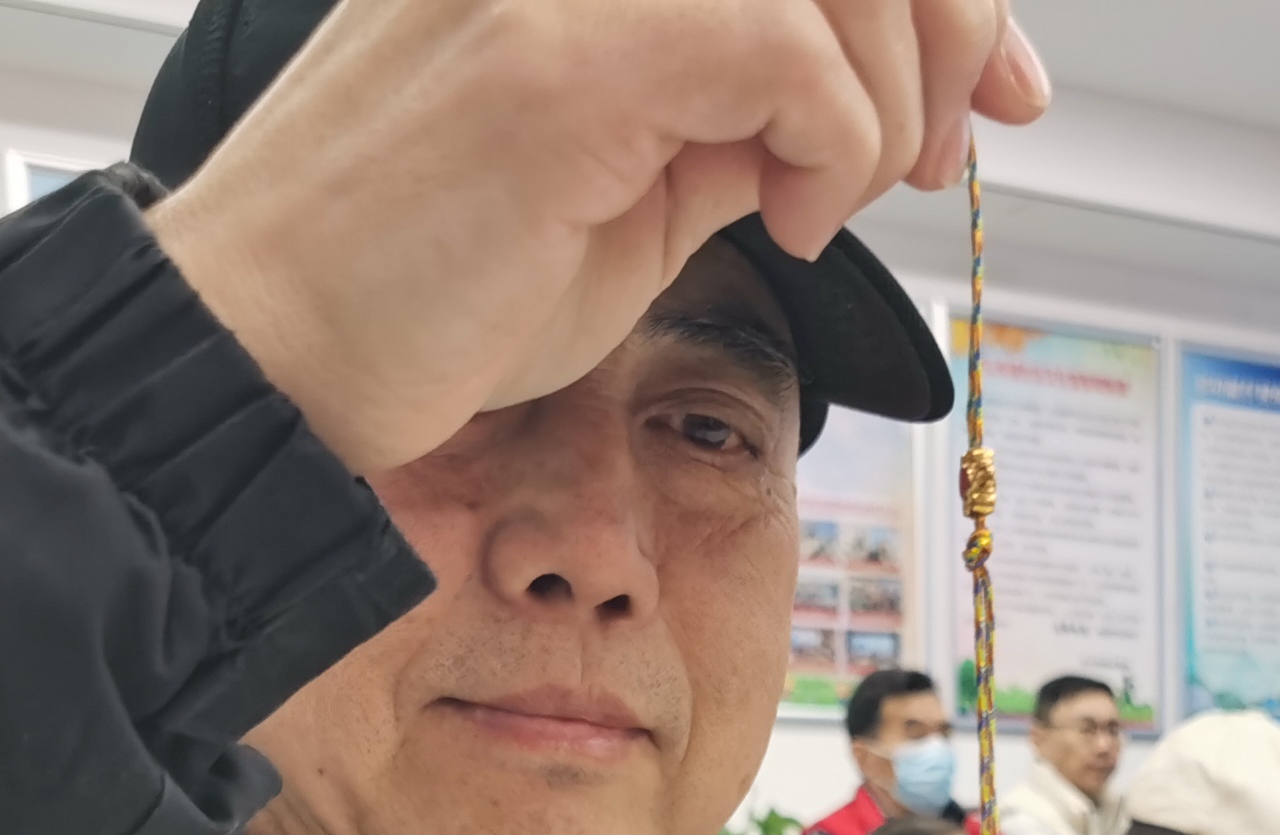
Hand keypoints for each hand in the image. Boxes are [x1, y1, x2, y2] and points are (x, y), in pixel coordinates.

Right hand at [151, 0, 1050, 474]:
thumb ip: (750, 103)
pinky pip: (787, 53)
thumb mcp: (643, 171)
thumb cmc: (437, 281)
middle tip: (944, 152)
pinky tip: (772, 222)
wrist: (276, 356)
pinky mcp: (559, 53)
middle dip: (948, 31)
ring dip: (881, 110)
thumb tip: (909, 89)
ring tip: (816, 204)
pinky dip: (827, 150)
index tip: (1002, 84)